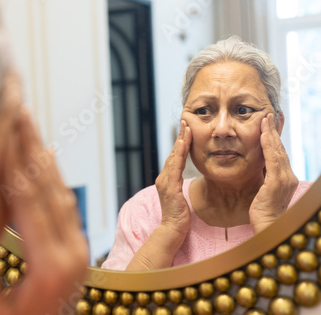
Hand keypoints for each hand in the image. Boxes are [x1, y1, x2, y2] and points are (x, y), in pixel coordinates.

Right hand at [0, 110, 87, 314]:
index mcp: (49, 264)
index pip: (28, 201)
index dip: (15, 164)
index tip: (6, 131)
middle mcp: (71, 250)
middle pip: (48, 187)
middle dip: (33, 147)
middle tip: (21, 113)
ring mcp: (79, 248)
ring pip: (61, 191)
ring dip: (45, 157)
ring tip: (31, 128)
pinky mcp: (78, 249)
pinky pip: (67, 205)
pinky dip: (55, 179)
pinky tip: (46, 163)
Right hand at [155, 120, 191, 234]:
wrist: (172, 230)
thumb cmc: (180, 216)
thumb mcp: (181, 197)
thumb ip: (180, 186)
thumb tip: (183, 179)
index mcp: (167, 180)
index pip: (175, 157)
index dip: (180, 143)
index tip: (186, 129)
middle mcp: (163, 178)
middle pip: (173, 153)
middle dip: (180, 136)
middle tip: (185, 120)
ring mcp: (165, 182)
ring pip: (174, 157)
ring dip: (180, 141)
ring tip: (186, 127)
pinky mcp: (169, 187)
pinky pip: (175, 166)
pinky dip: (179, 154)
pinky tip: (183, 144)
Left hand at [249, 113, 298, 232]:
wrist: (267, 227)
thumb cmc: (262, 212)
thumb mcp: (263, 191)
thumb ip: (263, 178)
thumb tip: (258, 167)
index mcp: (284, 178)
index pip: (278, 153)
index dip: (274, 137)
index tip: (270, 123)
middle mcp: (288, 176)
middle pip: (279, 149)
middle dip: (274, 131)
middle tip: (269, 114)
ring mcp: (284, 179)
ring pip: (277, 151)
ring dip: (271, 133)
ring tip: (265, 119)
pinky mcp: (277, 183)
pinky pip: (273, 160)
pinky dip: (269, 146)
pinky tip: (264, 135)